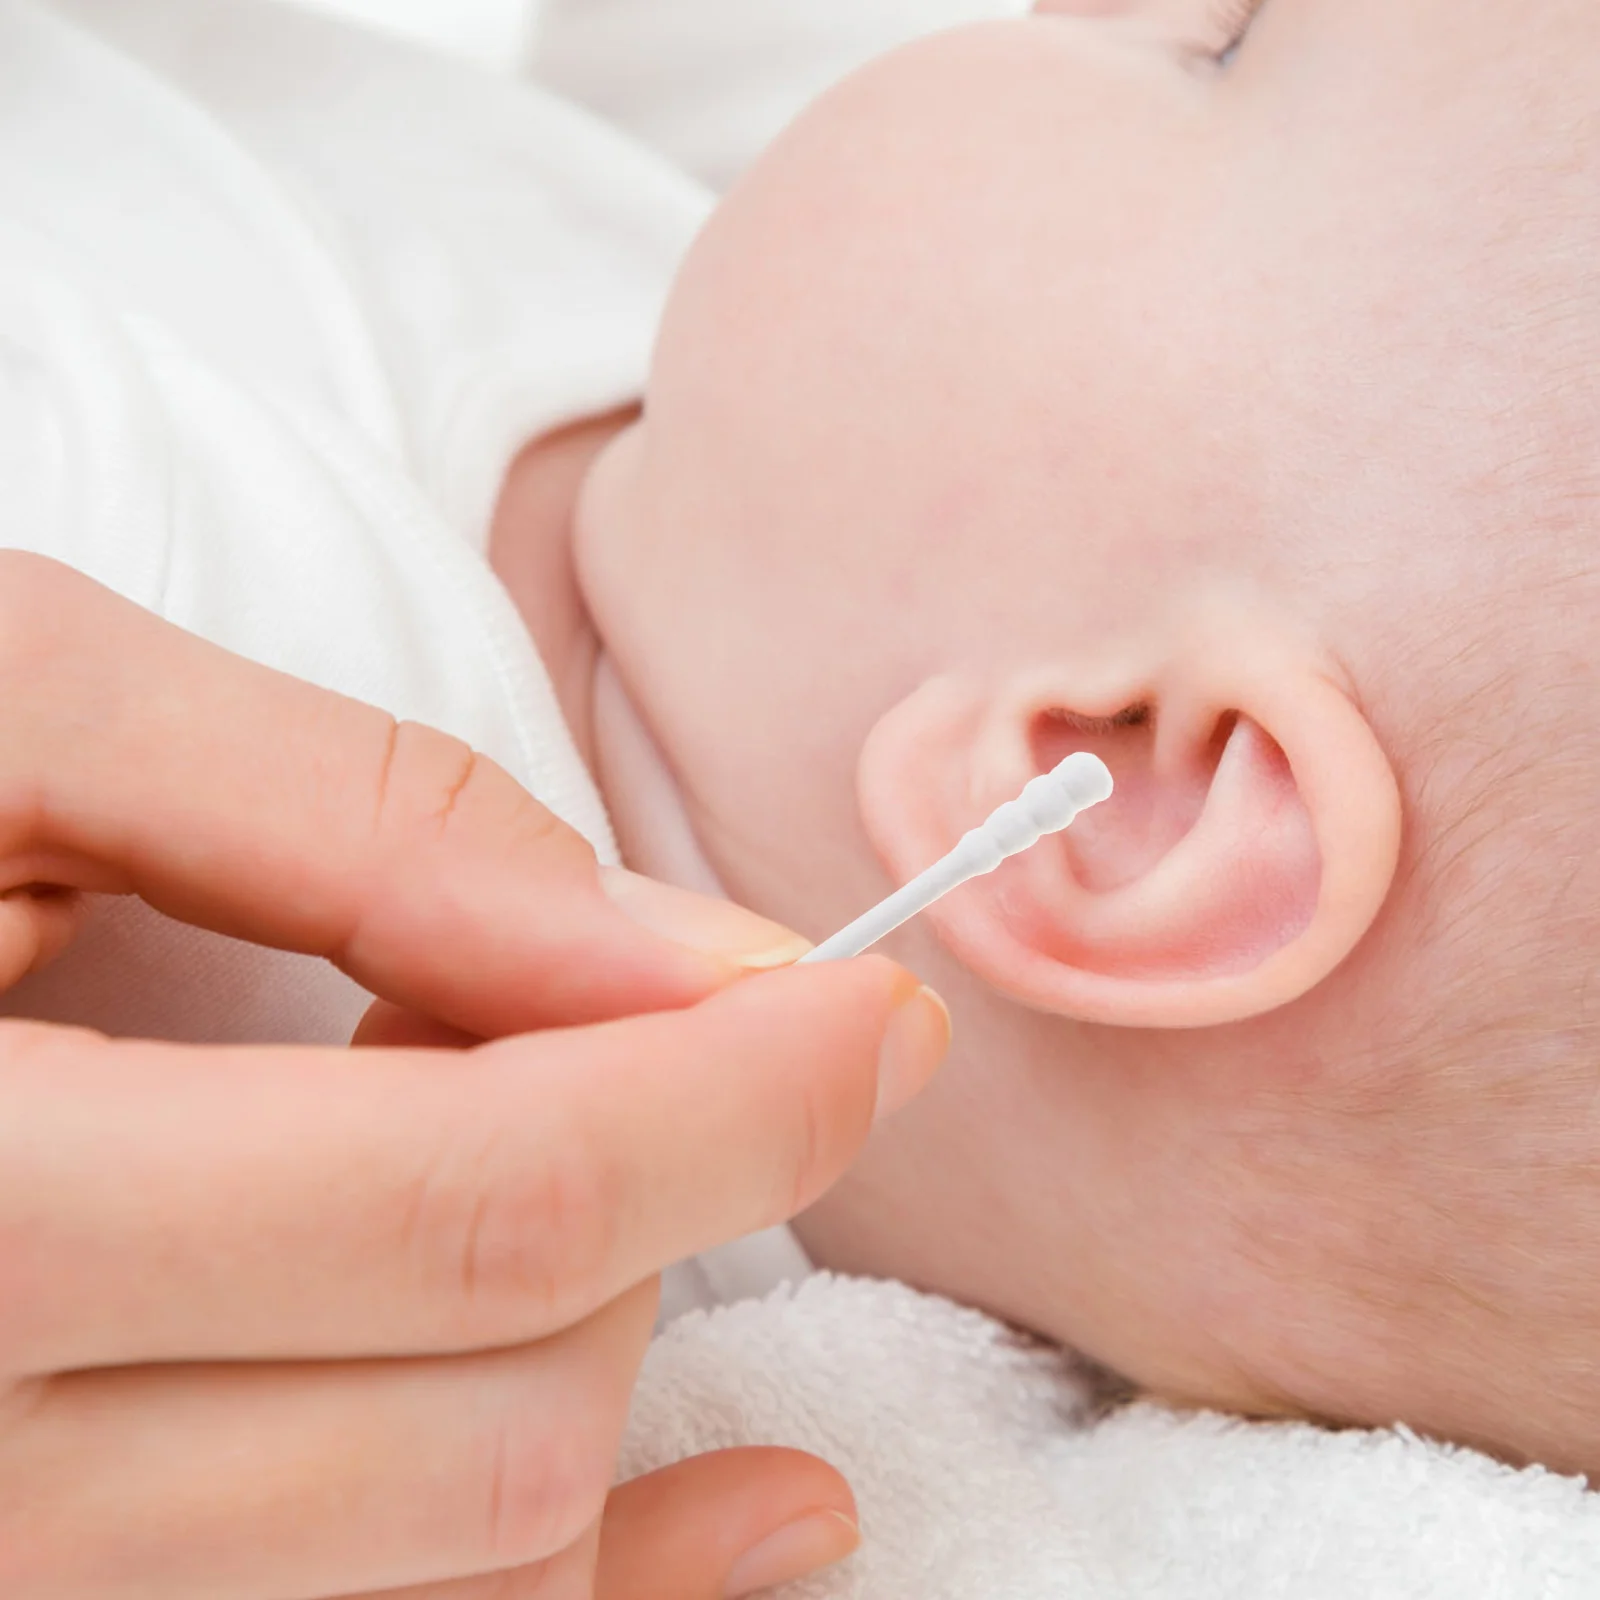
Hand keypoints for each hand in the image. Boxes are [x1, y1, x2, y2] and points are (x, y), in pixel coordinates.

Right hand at [0, 555, 949, 1598]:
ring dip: (619, 1355)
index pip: (475, 1204)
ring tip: (651, 1171)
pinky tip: (752, 1518)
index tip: (877, 1004)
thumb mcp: (11, 713)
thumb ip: (365, 823)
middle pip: (493, 1397)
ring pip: (459, 1561)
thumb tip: (691, 960)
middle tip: (638, 1014)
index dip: (740, 1100)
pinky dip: (601, 1590)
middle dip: (663, 1194)